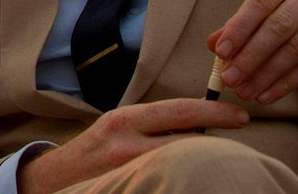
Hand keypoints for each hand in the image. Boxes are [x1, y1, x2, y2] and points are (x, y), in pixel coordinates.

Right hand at [18, 98, 248, 193]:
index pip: (178, 111)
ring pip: (180, 160)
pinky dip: (182, 175)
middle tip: (242, 129)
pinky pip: (165, 179)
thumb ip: (151, 125)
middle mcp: (126, 142)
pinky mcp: (127, 186)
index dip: (213, 112)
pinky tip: (191, 176)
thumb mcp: (119, 127)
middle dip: (216, 135)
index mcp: (126, 120)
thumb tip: (197, 124)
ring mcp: (127, 168)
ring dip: (201, 158)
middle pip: (185, 138)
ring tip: (219, 157)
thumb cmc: (95, 153)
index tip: (239, 115)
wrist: (55, 180)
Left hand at [208, 0, 297, 104]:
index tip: (220, 52)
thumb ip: (242, 23)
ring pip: (295, 49)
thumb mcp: (271, 7)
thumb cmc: (296, 10)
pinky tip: (266, 95)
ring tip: (245, 91)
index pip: (260, 0)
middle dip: (250, 56)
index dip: (239, 28)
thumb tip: (213, 44)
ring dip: (265, 74)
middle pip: (278, 26)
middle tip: (230, 79)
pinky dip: (285, 83)